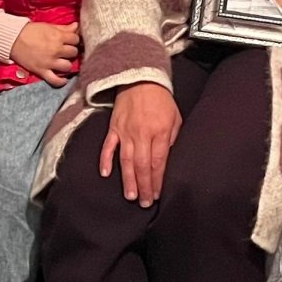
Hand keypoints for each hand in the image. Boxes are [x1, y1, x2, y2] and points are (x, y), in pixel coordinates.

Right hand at [11, 21, 80, 86]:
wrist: (12, 39)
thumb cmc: (30, 31)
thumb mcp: (48, 26)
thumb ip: (63, 28)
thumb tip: (76, 26)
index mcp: (58, 37)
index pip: (75, 39)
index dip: (73, 40)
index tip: (69, 41)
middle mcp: (56, 50)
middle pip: (73, 53)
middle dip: (70, 51)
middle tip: (65, 51)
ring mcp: (49, 62)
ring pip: (68, 66)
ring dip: (66, 64)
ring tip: (62, 62)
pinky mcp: (42, 71)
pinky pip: (55, 80)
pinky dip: (61, 81)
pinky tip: (63, 79)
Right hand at [100, 83, 180, 206]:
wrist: (141, 78)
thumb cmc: (161, 100)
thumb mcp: (175, 118)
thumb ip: (171, 140)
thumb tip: (167, 161)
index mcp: (159, 132)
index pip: (158, 162)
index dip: (157, 181)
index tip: (157, 194)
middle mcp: (141, 134)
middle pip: (142, 165)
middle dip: (143, 186)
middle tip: (143, 203)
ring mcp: (125, 131)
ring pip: (126, 160)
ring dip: (127, 179)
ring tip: (130, 196)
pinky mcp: (114, 127)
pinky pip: (108, 146)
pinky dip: (106, 160)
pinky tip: (106, 174)